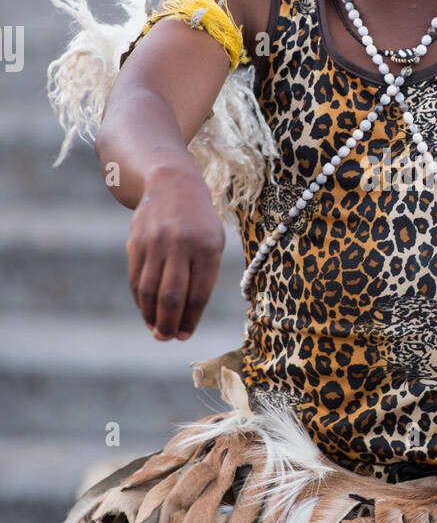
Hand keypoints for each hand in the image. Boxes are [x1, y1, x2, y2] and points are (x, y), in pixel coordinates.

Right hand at [126, 164, 224, 340]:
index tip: (184, 335)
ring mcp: (156, 243)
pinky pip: (136, 279)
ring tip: (155, 330)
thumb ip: (204, 277)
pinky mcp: (136, 242)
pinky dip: (140, 300)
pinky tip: (146, 311)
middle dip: (168, 324)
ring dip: (151, 316)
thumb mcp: (213, 242)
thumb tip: (185, 317)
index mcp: (207, 248)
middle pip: (172, 296)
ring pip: (150, 291)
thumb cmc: (199, 223)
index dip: (190, 320)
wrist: (172, 184)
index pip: (197, 294)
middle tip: (167, 338)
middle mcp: (181, 245)